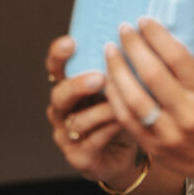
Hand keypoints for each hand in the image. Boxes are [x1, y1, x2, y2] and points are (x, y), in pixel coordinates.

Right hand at [45, 35, 140, 186]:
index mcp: (70, 87)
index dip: (59, 55)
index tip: (71, 43)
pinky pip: (93, 140)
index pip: (56, 68)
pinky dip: (110, 130)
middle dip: (78, 85)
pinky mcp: (79, 156)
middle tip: (98, 78)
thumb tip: (137, 38)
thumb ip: (120, 69)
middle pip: (60, 94)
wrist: (126, 155)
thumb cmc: (124, 115)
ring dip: (102, 111)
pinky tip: (125, 123)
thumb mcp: (122, 88)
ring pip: (78, 120)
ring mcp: (67, 135)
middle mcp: (63, 110)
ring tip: (123, 104)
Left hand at [102, 10, 193, 187]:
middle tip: (122, 30)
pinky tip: (109, 80)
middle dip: (133, 47)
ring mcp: (171, 132)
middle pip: (153, 75)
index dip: (157, 35)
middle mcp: (190, 112)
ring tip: (110, 52)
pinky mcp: (155, 146)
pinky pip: (127, 119)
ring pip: (135, 98)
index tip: (143, 20)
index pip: (178, 57)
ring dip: (117, 72)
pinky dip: (115, 97)